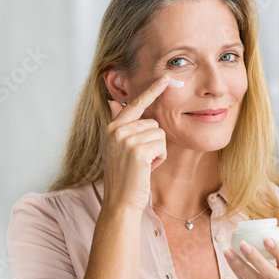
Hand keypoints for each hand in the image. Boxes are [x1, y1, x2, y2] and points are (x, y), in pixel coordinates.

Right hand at [104, 74, 169, 210]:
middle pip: (153, 123)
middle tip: (141, 160)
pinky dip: (159, 158)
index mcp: (113, 127)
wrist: (120, 201)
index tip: (165, 78)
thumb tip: (113, 101)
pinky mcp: (138, 151)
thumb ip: (119, 123)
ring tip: (143, 165)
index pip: (135, 104)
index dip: (151, 90)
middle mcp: (117, 130)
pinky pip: (162, 145)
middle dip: (154, 141)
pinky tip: (147, 169)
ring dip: (157, 151)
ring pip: (160, 134)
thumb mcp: (117, 147)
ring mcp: (126, 140)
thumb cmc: (123, 176)